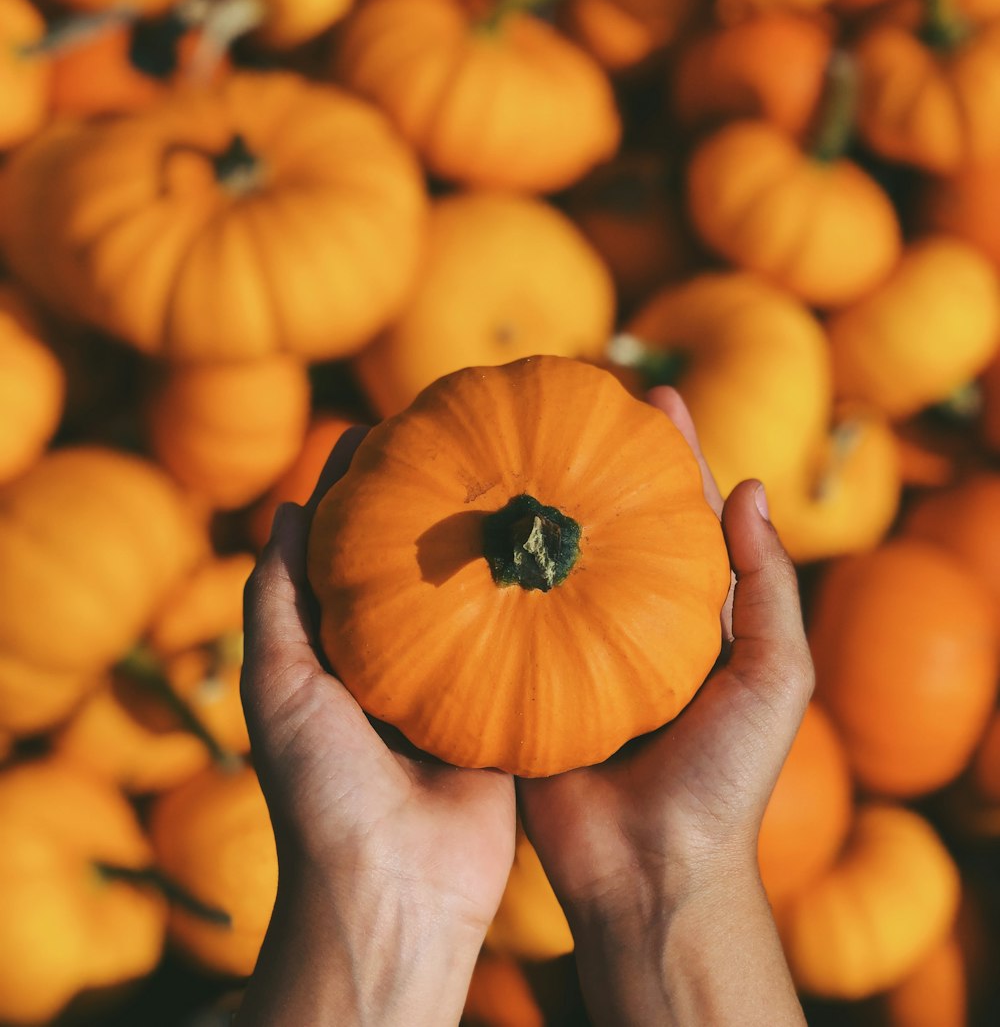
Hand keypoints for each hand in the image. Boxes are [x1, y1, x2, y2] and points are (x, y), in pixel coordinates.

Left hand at [237, 428, 514, 1026]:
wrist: (396, 892)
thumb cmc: (321, 793)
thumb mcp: (279, 688)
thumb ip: (276, 601)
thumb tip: (290, 510)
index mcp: (340, 652)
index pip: (351, 550)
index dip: (361, 489)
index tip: (386, 427)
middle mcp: (400, 660)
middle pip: (420, 562)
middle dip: (439, 502)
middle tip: (466, 436)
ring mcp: (456, 685)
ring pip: (478, 597)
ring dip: (494, 543)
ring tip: (520, 473)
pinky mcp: (507, 713)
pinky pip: (526, 646)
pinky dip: (540, 601)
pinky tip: (560, 549)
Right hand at [518, 387, 812, 1025]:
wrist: (651, 873)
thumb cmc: (725, 778)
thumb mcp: (775, 679)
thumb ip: (770, 587)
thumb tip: (751, 488)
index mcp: (689, 617)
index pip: (682, 515)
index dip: (672, 453)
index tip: (651, 393)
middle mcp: (626, 623)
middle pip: (606, 524)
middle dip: (589, 462)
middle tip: (563, 399)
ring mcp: (571, 649)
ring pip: (549, 561)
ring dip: (531, 506)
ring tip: (505, 441)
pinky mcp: (522, 683)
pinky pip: (502, 618)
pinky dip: (487, 573)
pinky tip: (464, 524)